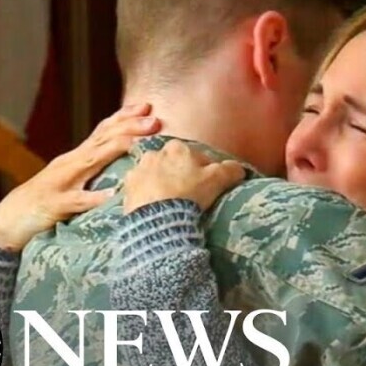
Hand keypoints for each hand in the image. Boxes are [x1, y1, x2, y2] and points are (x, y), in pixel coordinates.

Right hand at [0, 103, 161, 250]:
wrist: (8, 222)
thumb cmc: (45, 203)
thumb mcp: (74, 182)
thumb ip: (95, 170)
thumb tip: (127, 165)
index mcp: (76, 158)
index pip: (103, 131)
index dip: (125, 118)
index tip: (148, 107)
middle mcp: (69, 164)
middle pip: (101, 140)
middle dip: (129, 127)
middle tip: (154, 119)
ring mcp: (60, 183)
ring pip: (89, 162)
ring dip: (114, 150)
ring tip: (137, 143)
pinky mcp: (53, 205)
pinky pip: (75, 201)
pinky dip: (93, 197)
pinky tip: (111, 195)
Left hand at [122, 139, 245, 213]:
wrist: (159, 219)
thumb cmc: (190, 195)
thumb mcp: (218, 180)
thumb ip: (231, 169)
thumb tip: (238, 168)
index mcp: (177, 147)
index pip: (195, 156)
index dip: (204, 170)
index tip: (207, 185)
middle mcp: (154, 153)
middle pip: (172, 163)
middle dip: (179, 174)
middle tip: (188, 194)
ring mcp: (137, 170)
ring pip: (154, 174)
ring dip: (161, 183)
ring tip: (170, 202)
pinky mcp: (127, 189)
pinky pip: (140, 189)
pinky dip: (147, 195)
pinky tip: (154, 207)